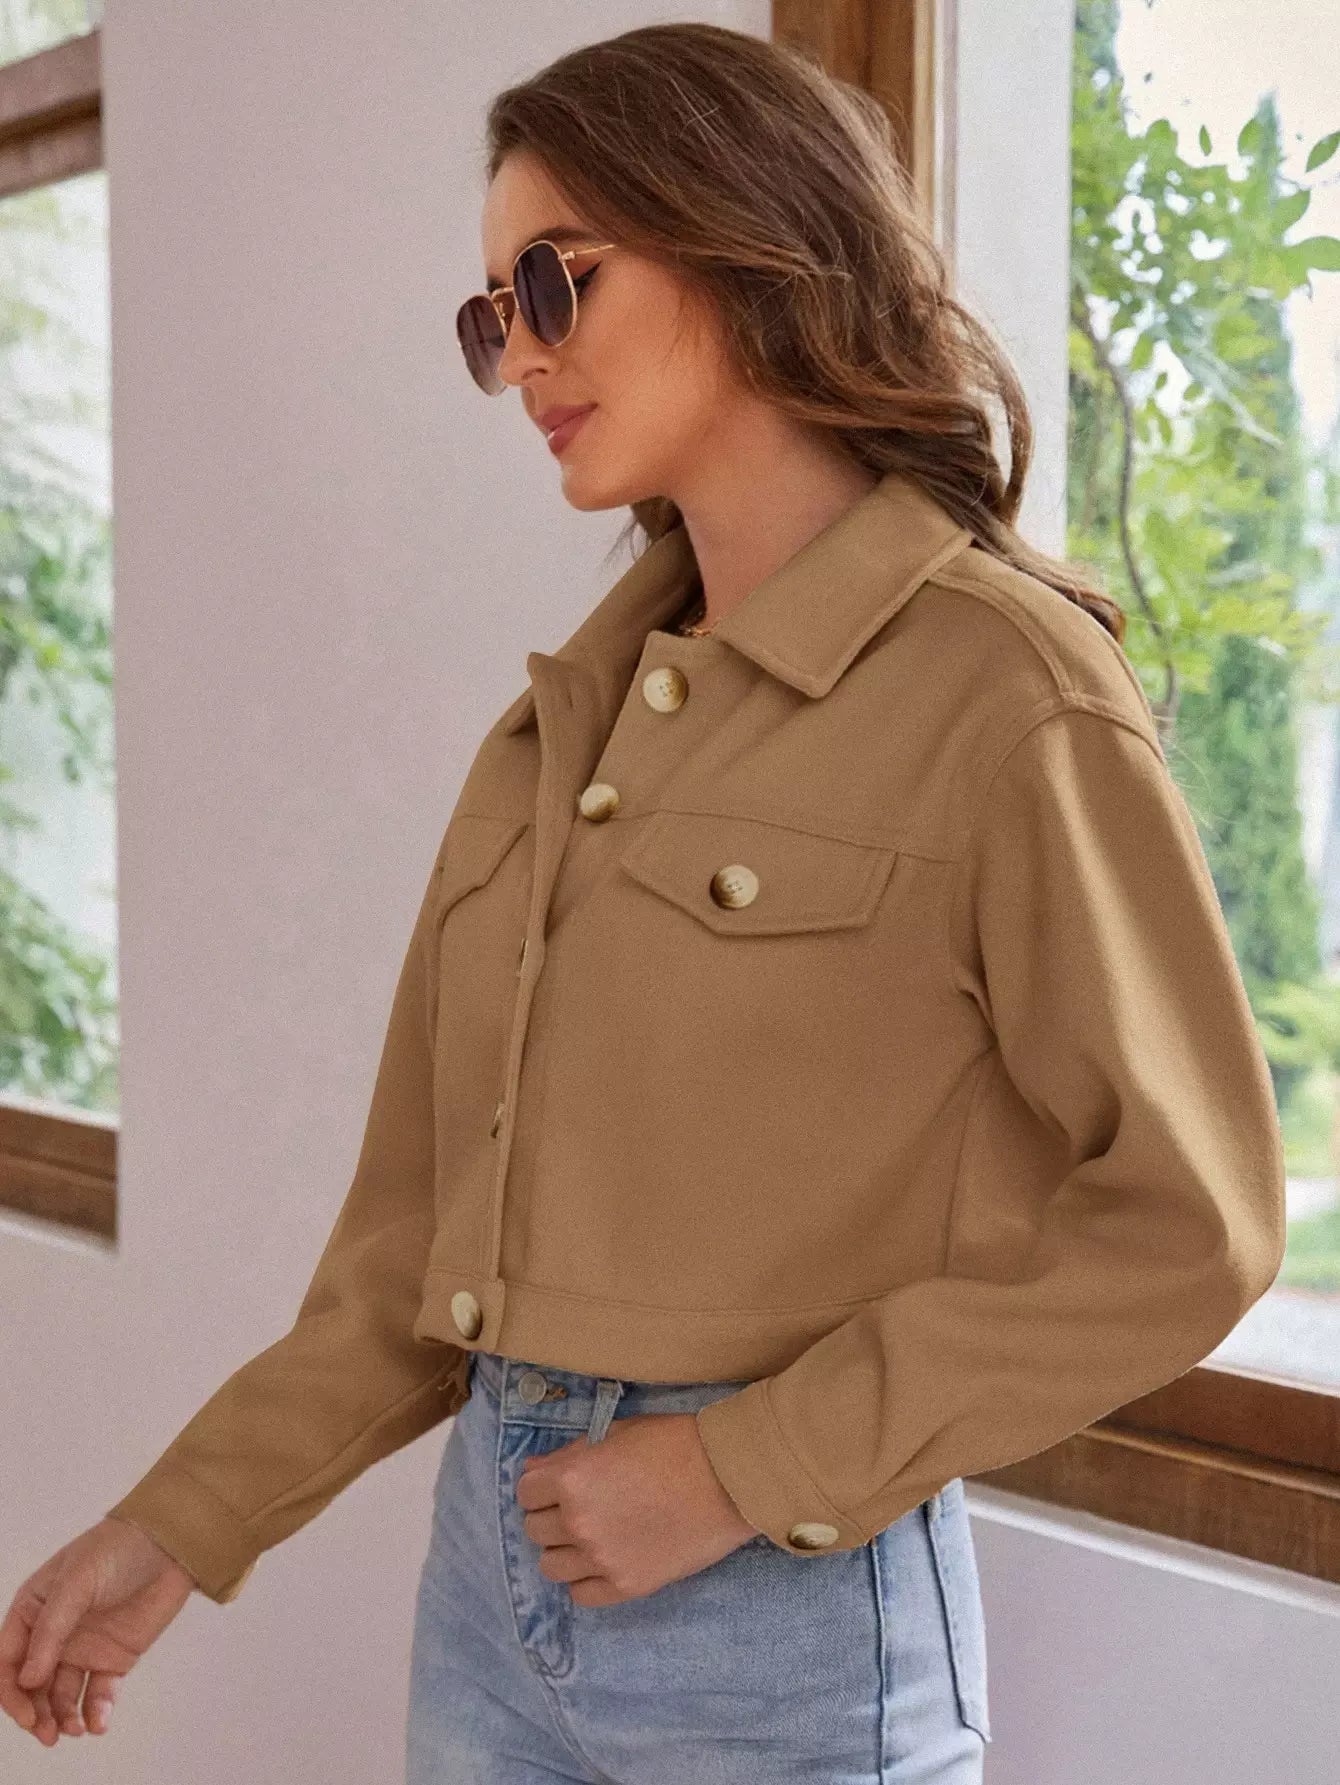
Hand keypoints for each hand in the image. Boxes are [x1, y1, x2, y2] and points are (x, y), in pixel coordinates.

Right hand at [0, 1517, 197, 1746]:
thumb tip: (27, 1680)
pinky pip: (98, 1693)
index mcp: (34, 1610)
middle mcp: (54, 1634)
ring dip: (63, 1717)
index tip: (27, 1716)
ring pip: (61, 1695)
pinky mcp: (113, 1658)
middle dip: (36, 1713)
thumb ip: (51, 1631)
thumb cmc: (117, 1549)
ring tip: (75, 1729)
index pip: (9, 1659)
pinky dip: (95, 1712)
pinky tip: (98, 1724)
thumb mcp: (76, 1583)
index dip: (12, 1692)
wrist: (170, 1543)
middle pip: (33, 1685)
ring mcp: (83, 1648)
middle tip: (48, 1734)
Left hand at [515, 1410, 760, 1607]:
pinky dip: (586, 1578)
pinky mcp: (626, 1586)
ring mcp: (601, 1559)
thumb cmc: (673, 1444)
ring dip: (564, 1549)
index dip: (540, 1486)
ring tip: (590, 1535)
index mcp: (572, 1479)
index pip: (525, 1492)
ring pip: (551, 1566)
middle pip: (535, 1529)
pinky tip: (605, 1559)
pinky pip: (581, 1594)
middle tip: (579, 1507)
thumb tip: (533, 1473)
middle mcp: (578, 1523)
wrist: (727, 1478)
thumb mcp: (615, 1434)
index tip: (557, 1485)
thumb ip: (568, 1456)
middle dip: (550, 1515)